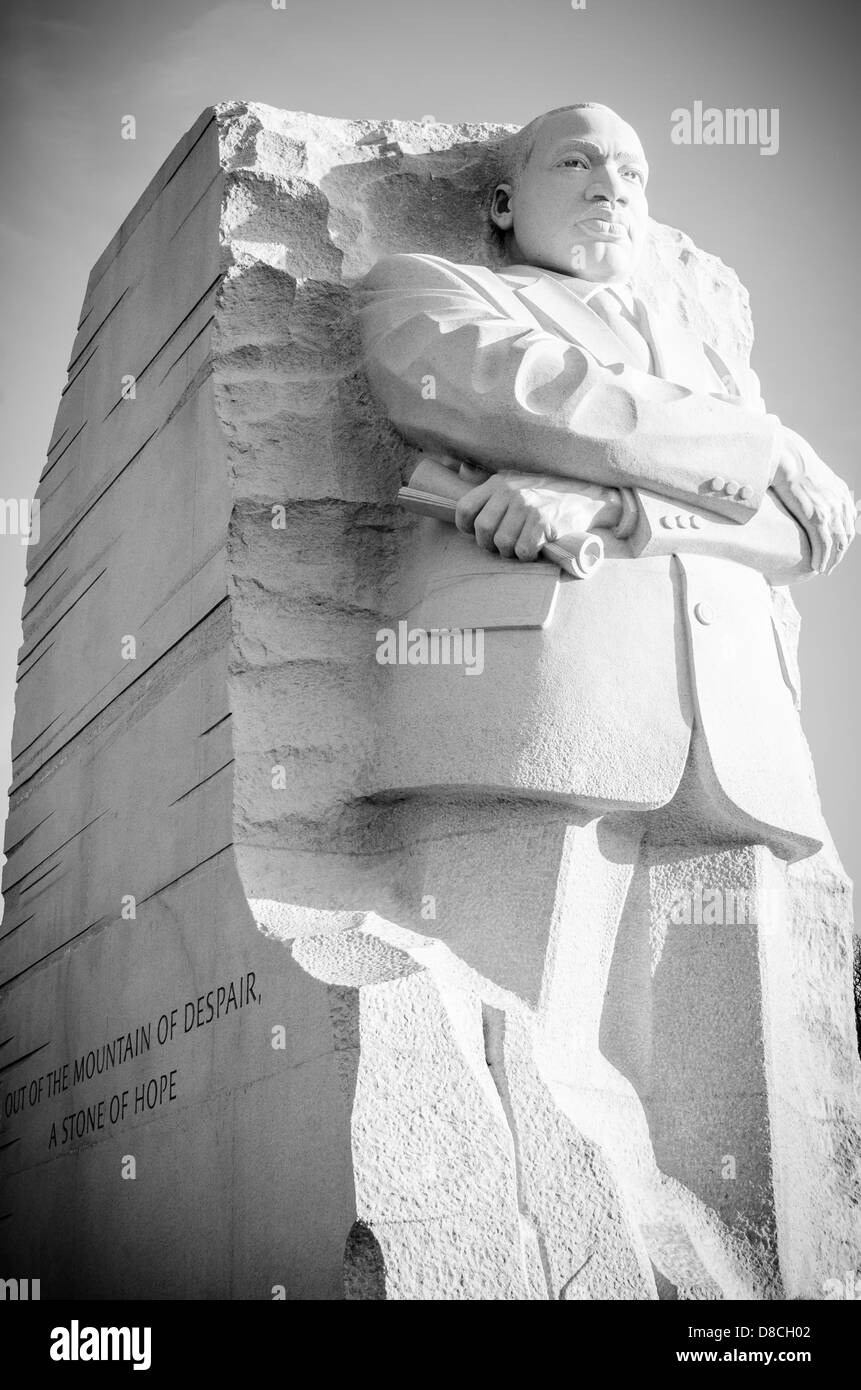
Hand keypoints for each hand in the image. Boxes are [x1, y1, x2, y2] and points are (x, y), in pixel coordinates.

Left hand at [454, 470, 621, 559]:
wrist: (585, 495)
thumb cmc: (545, 493)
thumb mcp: (515, 478)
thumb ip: (488, 480)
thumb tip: (460, 468)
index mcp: (498, 483)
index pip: (465, 508)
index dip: (467, 527)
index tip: (477, 532)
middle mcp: (510, 492)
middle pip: (482, 530)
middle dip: (490, 544)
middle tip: (503, 545)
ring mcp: (528, 506)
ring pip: (502, 543)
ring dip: (510, 552)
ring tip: (520, 546)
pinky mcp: (544, 522)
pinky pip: (524, 549)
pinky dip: (528, 555)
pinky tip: (536, 548)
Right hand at [770, 428, 855, 574]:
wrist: (785, 456)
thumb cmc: (790, 463)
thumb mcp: (811, 475)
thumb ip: (816, 489)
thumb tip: (806, 495)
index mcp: (841, 493)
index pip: (849, 523)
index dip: (843, 541)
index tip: (834, 552)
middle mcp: (840, 502)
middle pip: (846, 536)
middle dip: (839, 554)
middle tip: (829, 566)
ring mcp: (830, 509)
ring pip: (837, 543)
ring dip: (831, 560)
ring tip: (822, 570)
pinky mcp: (816, 515)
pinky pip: (823, 543)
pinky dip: (822, 557)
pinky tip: (816, 566)